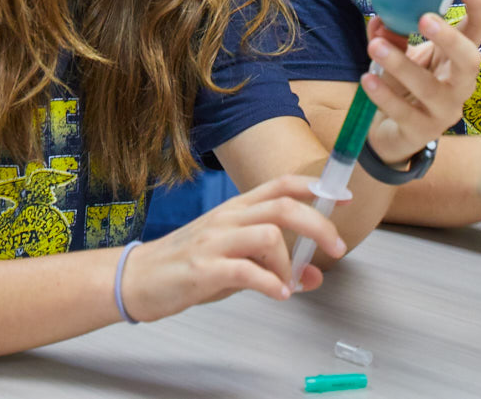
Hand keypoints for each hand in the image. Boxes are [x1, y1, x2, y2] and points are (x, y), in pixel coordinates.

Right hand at [120, 174, 346, 320]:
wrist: (139, 278)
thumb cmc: (188, 265)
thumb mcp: (236, 260)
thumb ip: (274, 263)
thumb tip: (313, 275)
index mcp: (237, 209)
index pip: (281, 185)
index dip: (315, 188)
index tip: (342, 198)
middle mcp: (228, 218)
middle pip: (283, 206)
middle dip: (318, 225)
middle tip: (336, 249)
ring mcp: (215, 241)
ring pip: (268, 234)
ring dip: (289, 263)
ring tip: (287, 284)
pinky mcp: (203, 269)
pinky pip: (246, 270)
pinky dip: (270, 284)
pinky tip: (278, 295)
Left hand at [363, 0, 480, 162]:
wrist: (395, 132)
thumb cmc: (406, 83)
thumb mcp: (402, 54)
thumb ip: (391, 34)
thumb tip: (381, 18)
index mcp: (459, 57)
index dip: (478, 4)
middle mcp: (460, 83)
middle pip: (470, 60)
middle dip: (449, 38)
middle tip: (423, 18)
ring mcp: (445, 111)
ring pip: (430, 88)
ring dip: (401, 64)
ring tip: (375, 46)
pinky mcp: (423, 132)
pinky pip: (404, 112)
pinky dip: (384, 94)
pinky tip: (367, 78)